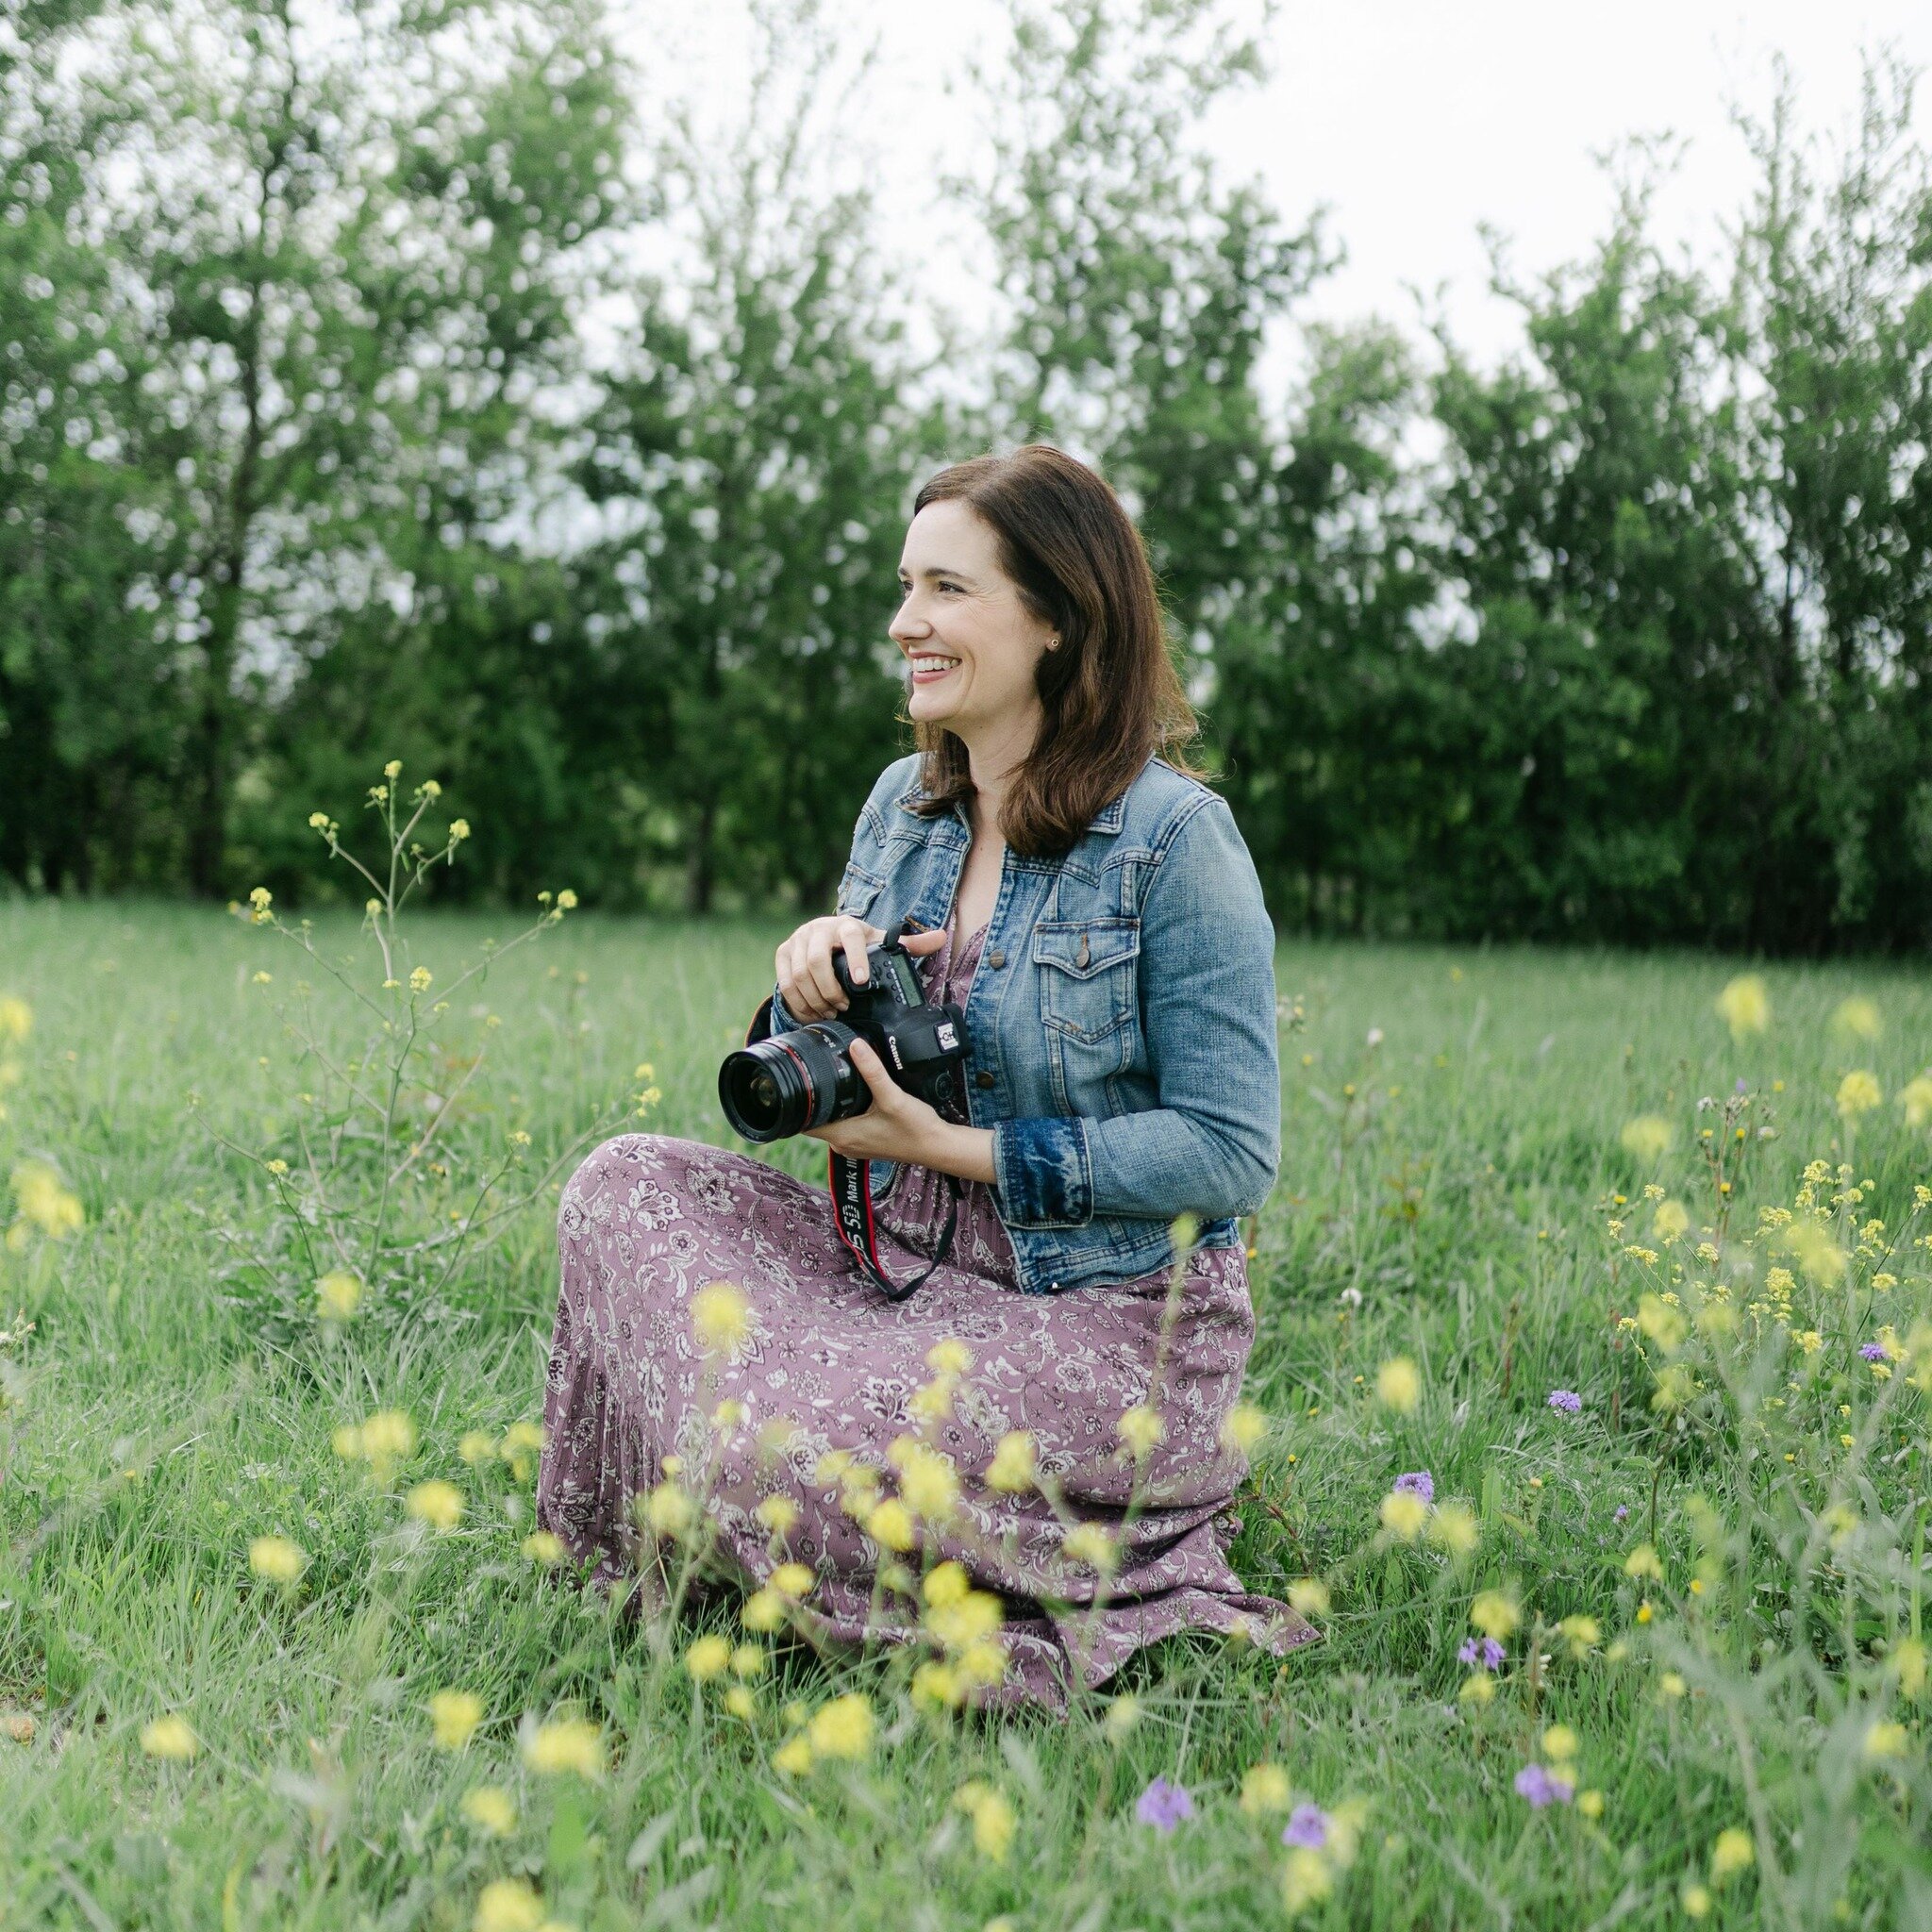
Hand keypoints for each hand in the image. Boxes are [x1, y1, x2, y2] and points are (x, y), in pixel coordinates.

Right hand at [775, 915, 945, 1021]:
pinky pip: (785, 982)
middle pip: (816, 960)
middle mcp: (818, 929)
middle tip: (842, 1007)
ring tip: (830, 1012)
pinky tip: (813, 1012)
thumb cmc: (858, 945)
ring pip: (799, 974)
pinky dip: (799, 1002)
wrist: (824, 939)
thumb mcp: (880, 944)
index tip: (861, 982)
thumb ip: (910, 945)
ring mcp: (797, 940)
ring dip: (815, 998)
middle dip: (830, 989)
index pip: (850, 937)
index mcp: (846, 925)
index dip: (855, 959)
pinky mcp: (782, 953)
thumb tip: (942, 937)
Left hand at [805, 1037, 946, 1165]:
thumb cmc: (916, 1128)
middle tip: (818, 1074)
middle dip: (815, 1100)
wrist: (937, 1146)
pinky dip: (845, 1113)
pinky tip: (856, 1098)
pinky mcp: (866, 1143)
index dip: (798, 1103)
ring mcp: (855, 1146)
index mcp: (843, 1136)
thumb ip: (872, 1071)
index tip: (801, 1082)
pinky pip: (846, 1126)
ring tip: (835, 1082)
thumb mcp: (892, 1096)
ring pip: (831, 1123)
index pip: (804, 1122)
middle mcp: (844, 1144)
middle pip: (816, 1120)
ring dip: (832, 1106)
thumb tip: (855, 1045)